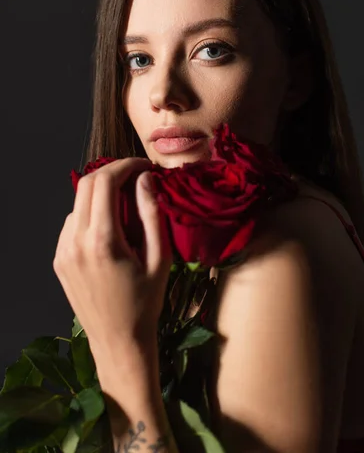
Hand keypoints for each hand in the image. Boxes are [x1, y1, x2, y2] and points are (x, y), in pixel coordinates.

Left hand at [53, 158, 171, 357]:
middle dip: (112, 172)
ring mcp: (63, 252)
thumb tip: (145, 179)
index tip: (143, 166)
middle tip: (135, 177)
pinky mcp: (59, 260)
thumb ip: (152, 214)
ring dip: (101, 194)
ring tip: (126, 206)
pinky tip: (109, 230)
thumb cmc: (146, 302)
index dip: (125, 165)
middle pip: (87, 184)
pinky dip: (90, 215)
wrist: (118, 342)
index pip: (105, 181)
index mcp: (102, 241)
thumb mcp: (159, 258)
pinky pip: (72, 223)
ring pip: (78, 203)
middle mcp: (75, 242)